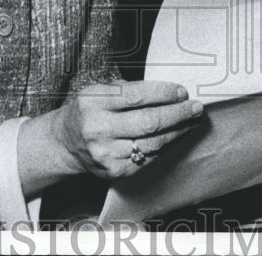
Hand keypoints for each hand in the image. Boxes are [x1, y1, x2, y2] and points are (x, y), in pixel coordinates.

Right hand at [52, 80, 203, 178]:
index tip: (182, 91)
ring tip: (192, 120)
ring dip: (178, 131)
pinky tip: (177, 135)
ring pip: (153, 143)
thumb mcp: (98, 91)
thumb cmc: (88, 110)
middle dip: (178, 114)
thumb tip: (169, 91)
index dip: (163, 93)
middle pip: (148, 122)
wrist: (65, 143)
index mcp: (93, 102)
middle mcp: (98, 129)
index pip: (136, 96)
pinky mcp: (116, 171)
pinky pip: (150, 157)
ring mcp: (107, 153)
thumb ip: (127, 90)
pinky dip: (167, 145)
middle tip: (196, 107)